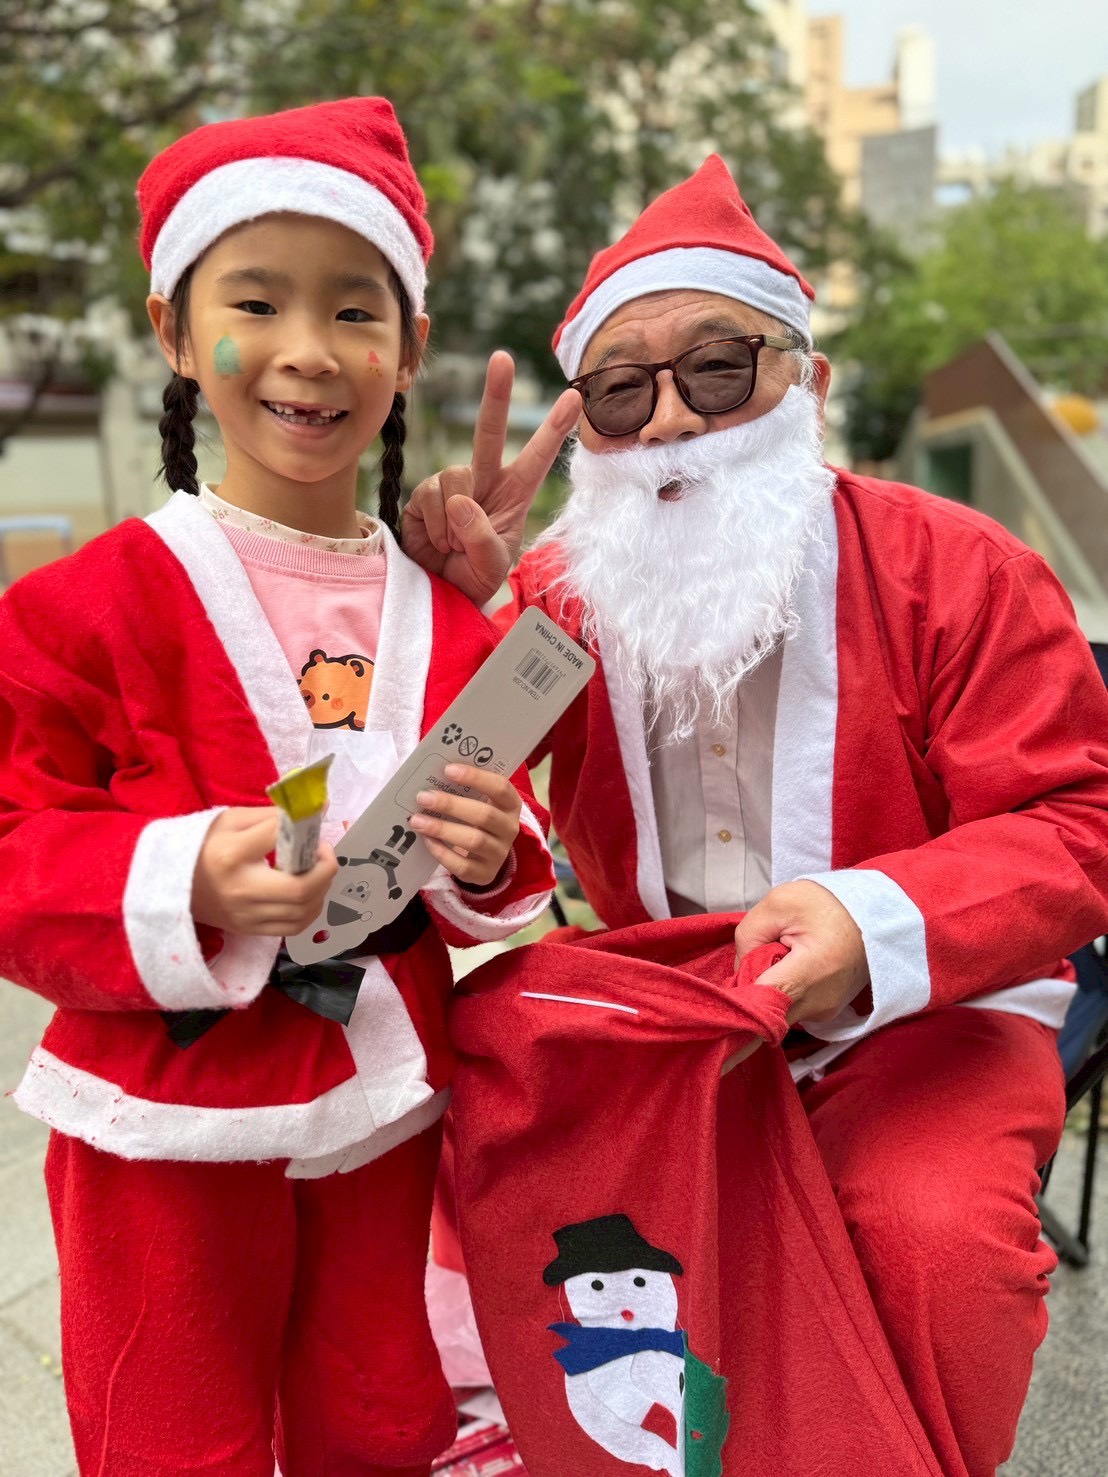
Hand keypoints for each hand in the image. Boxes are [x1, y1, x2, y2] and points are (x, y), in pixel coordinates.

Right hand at [191, 808, 337, 936]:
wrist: (171, 883)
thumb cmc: (204, 846)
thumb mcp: (231, 821)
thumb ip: (271, 817)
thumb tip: (314, 810)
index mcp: (232, 854)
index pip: (280, 837)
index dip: (306, 826)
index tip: (317, 817)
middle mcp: (241, 889)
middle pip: (300, 888)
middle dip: (325, 868)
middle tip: (322, 852)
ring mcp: (246, 915)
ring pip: (303, 912)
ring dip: (321, 889)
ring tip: (316, 870)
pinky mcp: (249, 930)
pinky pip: (294, 927)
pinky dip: (310, 909)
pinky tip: (308, 893)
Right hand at [400, 350, 579, 605]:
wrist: (440, 593)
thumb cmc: (474, 577)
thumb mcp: (491, 566)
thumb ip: (483, 538)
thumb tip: (460, 502)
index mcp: (514, 495)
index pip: (537, 459)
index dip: (554, 429)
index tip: (574, 397)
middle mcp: (484, 482)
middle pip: (489, 433)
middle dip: (497, 394)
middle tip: (502, 358)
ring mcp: (452, 486)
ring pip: (455, 477)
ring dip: (455, 522)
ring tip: (455, 545)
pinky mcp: (424, 496)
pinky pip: (430, 498)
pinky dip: (435, 526)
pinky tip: (436, 541)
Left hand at [408, 763, 521, 887]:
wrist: (483, 854)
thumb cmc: (474, 817)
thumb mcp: (477, 800)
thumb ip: (461, 787)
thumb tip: (428, 769)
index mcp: (511, 804)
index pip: (500, 788)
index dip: (476, 777)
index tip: (448, 769)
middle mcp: (510, 828)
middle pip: (484, 815)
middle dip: (451, 805)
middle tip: (423, 797)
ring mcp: (499, 853)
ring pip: (474, 840)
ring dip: (442, 829)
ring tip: (417, 821)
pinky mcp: (485, 874)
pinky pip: (463, 866)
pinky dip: (442, 853)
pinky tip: (427, 841)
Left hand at [733, 880, 869, 1024]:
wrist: (878, 915)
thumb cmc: (829, 904)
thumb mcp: (780, 903)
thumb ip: (749, 935)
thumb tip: (741, 970)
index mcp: (809, 973)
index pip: (762, 1007)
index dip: (737, 1002)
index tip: (724, 994)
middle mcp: (819, 1003)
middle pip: (766, 1014)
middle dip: (749, 995)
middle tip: (751, 964)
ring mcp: (825, 1012)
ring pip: (777, 1014)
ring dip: (766, 994)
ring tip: (776, 961)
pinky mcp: (828, 1012)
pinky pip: (792, 1011)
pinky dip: (782, 995)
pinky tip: (789, 969)